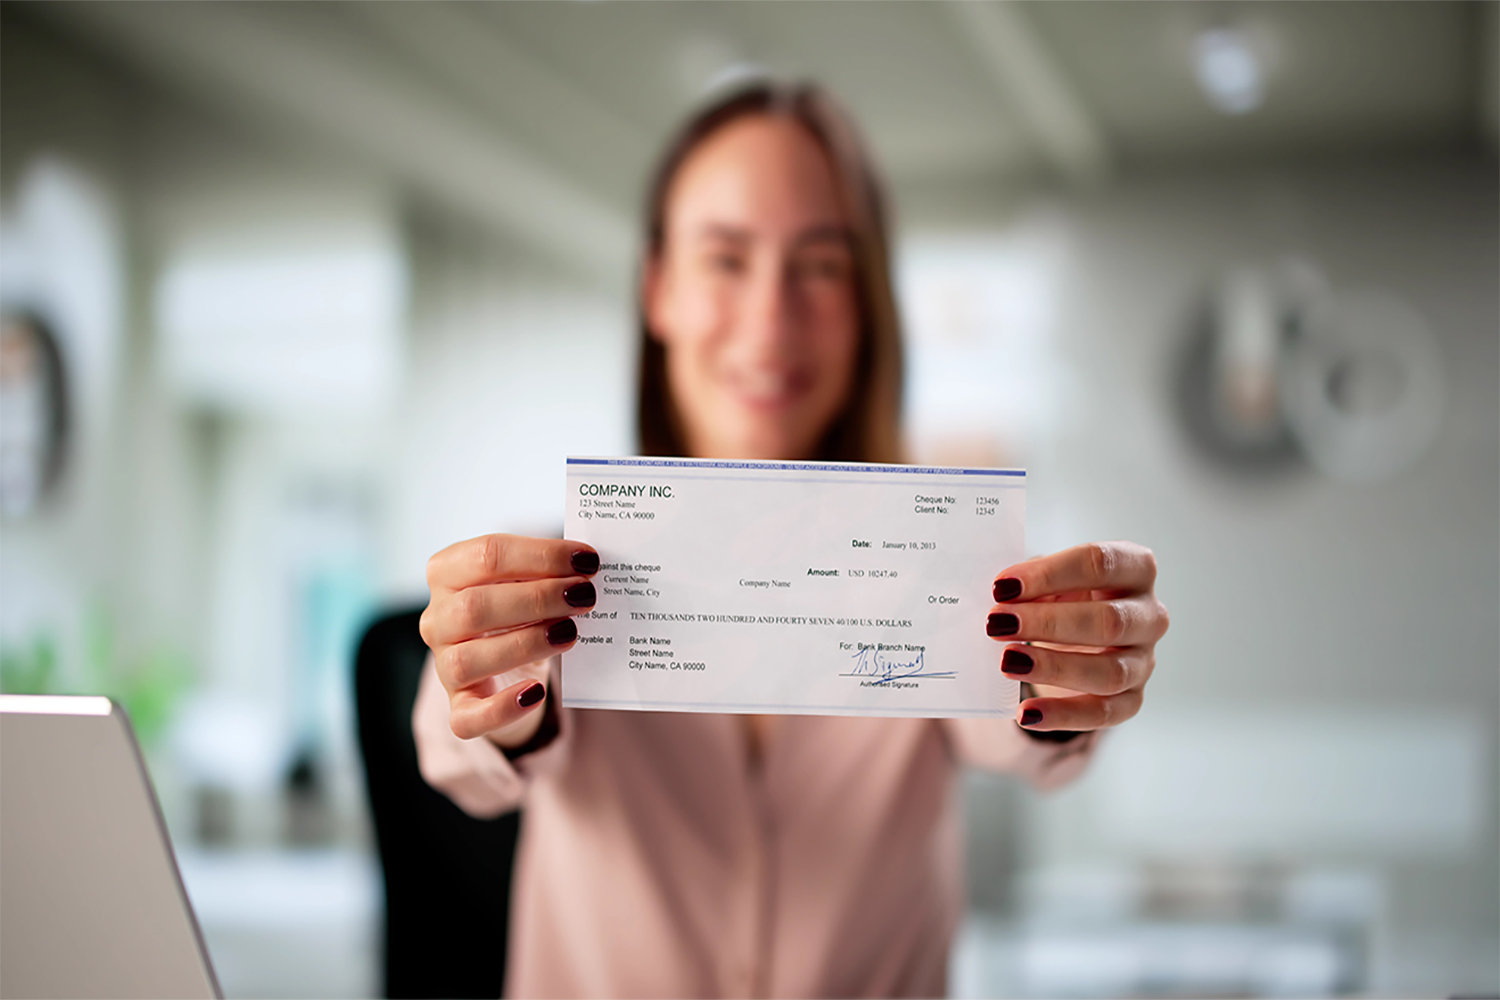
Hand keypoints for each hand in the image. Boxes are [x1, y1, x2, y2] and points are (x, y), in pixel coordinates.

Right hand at [419, 534, 599, 746]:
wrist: (507, 660)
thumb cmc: (518, 608)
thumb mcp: (526, 580)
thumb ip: (547, 570)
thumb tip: (588, 566)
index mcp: (447, 572)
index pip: (487, 555)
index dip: (541, 556)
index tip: (587, 561)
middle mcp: (437, 618)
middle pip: (475, 606)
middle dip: (538, 599)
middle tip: (584, 597)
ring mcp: (443, 665)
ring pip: (468, 660)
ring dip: (525, 644)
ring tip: (570, 633)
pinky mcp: (459, 706)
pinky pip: (468, 718)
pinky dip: (502, 709)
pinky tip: (536, 693)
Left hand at [987, 541, 1167, 732]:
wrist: (1080, 636)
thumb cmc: (1065, 597)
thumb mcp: (1052, 580)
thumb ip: (1030, 583)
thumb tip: (998, 598)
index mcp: (1134, 568)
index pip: (1100, 563)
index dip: (1050, 574)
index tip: (1002, 587)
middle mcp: (1149, 615)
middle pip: (1108, 620)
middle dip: (1048, 623)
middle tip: (998, 624)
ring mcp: (1144, 661)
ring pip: (1110, 672)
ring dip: (1055, 668)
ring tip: (1008, 662)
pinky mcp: (1132, 699)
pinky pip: (1104, 713)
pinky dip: (1063, 715)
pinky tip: (1026, 713)